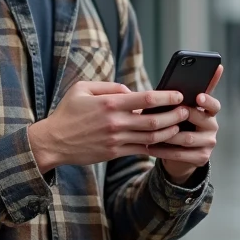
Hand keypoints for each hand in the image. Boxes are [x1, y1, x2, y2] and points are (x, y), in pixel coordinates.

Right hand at [27, 82, 189, 171]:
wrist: (53, 142)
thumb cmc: (68, 112)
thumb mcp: (82, 89)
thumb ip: (110, 86)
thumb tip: (131, 91)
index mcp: (109, 103)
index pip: (145, 99)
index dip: (166, 97)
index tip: (178, 94)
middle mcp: (115, 123)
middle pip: (154, 121)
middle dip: (174, 116)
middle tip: (187, 110)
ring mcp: (116, 140)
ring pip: (151, 137)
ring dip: (170, 132)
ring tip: (182, 125)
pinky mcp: (115, 153)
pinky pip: (142, 150)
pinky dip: (158, 147)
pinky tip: (168, 143)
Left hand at [151, 65, 222, 183]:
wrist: (177, 153)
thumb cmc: (174, 124)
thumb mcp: (176, 110)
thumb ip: (174, 98)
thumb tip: (145, 85)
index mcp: (208, 111)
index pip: (213, 104)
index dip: (207, 100)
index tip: (198, 96)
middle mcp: (212, 126)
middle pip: (201, 120)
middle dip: (182, 116)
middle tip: (167, 114)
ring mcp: (209, 142)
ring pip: (187, 138)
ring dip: (168, 135)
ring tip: (152, 131)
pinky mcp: (202, 158)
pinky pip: (181, 154)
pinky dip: (164, 150)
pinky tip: (150, 147)